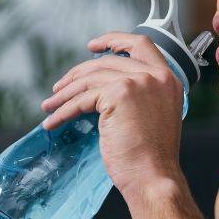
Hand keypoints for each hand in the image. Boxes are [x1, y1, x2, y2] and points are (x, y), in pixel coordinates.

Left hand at [41, 32, 185, 201]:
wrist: (153, 177)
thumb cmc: (151, 159)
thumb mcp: (152, 117)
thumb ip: (137, 96)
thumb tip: (101, 90)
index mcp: (168, 80)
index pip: (141, 44)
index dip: (114, 40)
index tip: (93, 46)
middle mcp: (156, 76)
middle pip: (107, 62)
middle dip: (78, 73)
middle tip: (59, 88)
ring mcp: (137, 82)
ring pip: (90, 79)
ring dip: (65, 94)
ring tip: (50, 106)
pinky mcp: (118, 93)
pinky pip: (82, 99)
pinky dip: (63, 110)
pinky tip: (54, 121)